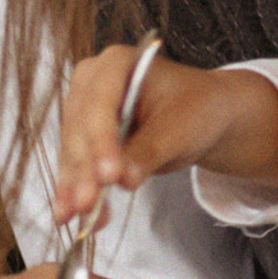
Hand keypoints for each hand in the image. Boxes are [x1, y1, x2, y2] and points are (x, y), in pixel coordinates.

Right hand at [55, 42, 277, 222]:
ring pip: (73, 152)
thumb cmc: (198, 108)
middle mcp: (91, 83)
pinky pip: (77, 166)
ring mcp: (84, 110)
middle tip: (89, 203)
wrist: (205, 116)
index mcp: (117, 62)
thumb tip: (124, 179)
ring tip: (79, 216)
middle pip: (80, 129)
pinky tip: (71, 215)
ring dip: (75, 186)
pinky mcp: (84, 138)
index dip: (102, 140)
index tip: (109, 174)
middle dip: (84, 169)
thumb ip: (150, 150)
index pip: (100, 102)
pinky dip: (76, 190)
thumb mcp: (181, 127)